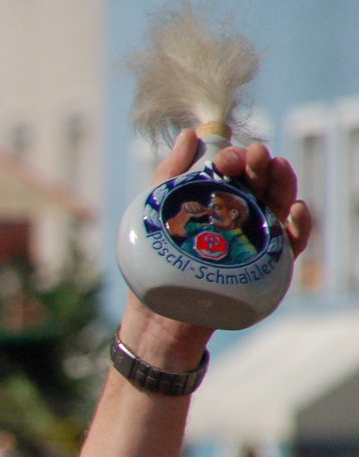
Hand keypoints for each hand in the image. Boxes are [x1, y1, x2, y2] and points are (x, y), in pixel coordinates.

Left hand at [123, 129, 314, 369]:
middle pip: (261, 185)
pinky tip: (295, 210)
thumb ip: (170, 174)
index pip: (235, 173)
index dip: (236, 159)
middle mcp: (240, 218)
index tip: (228, 157)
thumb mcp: (157, 213)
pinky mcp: (264, 269)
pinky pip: (290, 245)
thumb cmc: (157, 265)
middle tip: (257, 154)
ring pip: (279, 208)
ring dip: (285, 186)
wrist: (156, 321)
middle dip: (262, 165)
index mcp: (216, 202)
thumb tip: (188, 135)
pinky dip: (298, 226)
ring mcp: (255, 242)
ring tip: (280, 169)